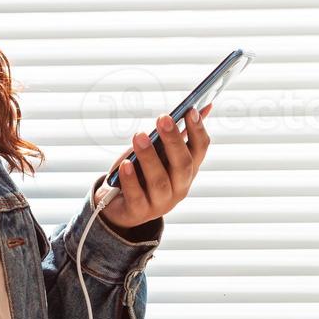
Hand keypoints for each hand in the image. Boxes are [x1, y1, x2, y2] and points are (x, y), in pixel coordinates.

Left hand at [95, 103, 212, 233]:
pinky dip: (131, 180)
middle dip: (174, 140)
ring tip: (139, 136)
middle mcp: (179, 188)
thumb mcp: (158, 152)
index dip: (198, 130)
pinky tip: (125, 164)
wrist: (118, 204)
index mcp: (187, 171)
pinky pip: (136, 196)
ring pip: (159, 181)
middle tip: (163, 118)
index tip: (191, 109)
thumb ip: (175, 134)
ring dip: (149, 157)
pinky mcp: (139, 212)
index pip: (200, 150)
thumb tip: (198, 106)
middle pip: (183, 165)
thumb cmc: (141, 172)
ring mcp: (160, 203)